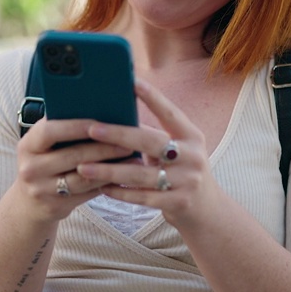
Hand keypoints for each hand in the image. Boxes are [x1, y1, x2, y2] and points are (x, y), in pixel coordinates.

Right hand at [15, 118, 137, 220]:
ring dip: (111, 168)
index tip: (100, 123)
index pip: (50, 131)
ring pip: (84, 177)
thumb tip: (101, 112)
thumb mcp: (43, 146)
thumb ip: (62, 130)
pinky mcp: (56, 207)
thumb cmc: (44, 163)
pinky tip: (124, 175)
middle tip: (128, 142)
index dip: (76, 127)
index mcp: (28, 145)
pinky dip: (107, 183)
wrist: (29, 203)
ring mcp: (41, 190)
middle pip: (73, 156)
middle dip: (104, 148)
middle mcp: (30, 168)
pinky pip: (88, 193)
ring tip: (133, 159)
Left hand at [77, 78, 218, 227]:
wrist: (206, 209)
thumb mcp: (178, 150)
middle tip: (92, 129)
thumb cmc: (182, 171)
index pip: (170, 113)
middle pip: (150, 142)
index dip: (152, 97)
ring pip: (141, 174)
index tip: (132, 82)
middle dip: (118, 135)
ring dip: (109, 170)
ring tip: (83, 167)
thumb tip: (117, 118)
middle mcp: (192, 156)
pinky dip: (120, 192)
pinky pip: (142, 197)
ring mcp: (186, 181)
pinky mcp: (177, 203)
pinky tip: (102, 187)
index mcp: (192, 136)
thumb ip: (154, 137)